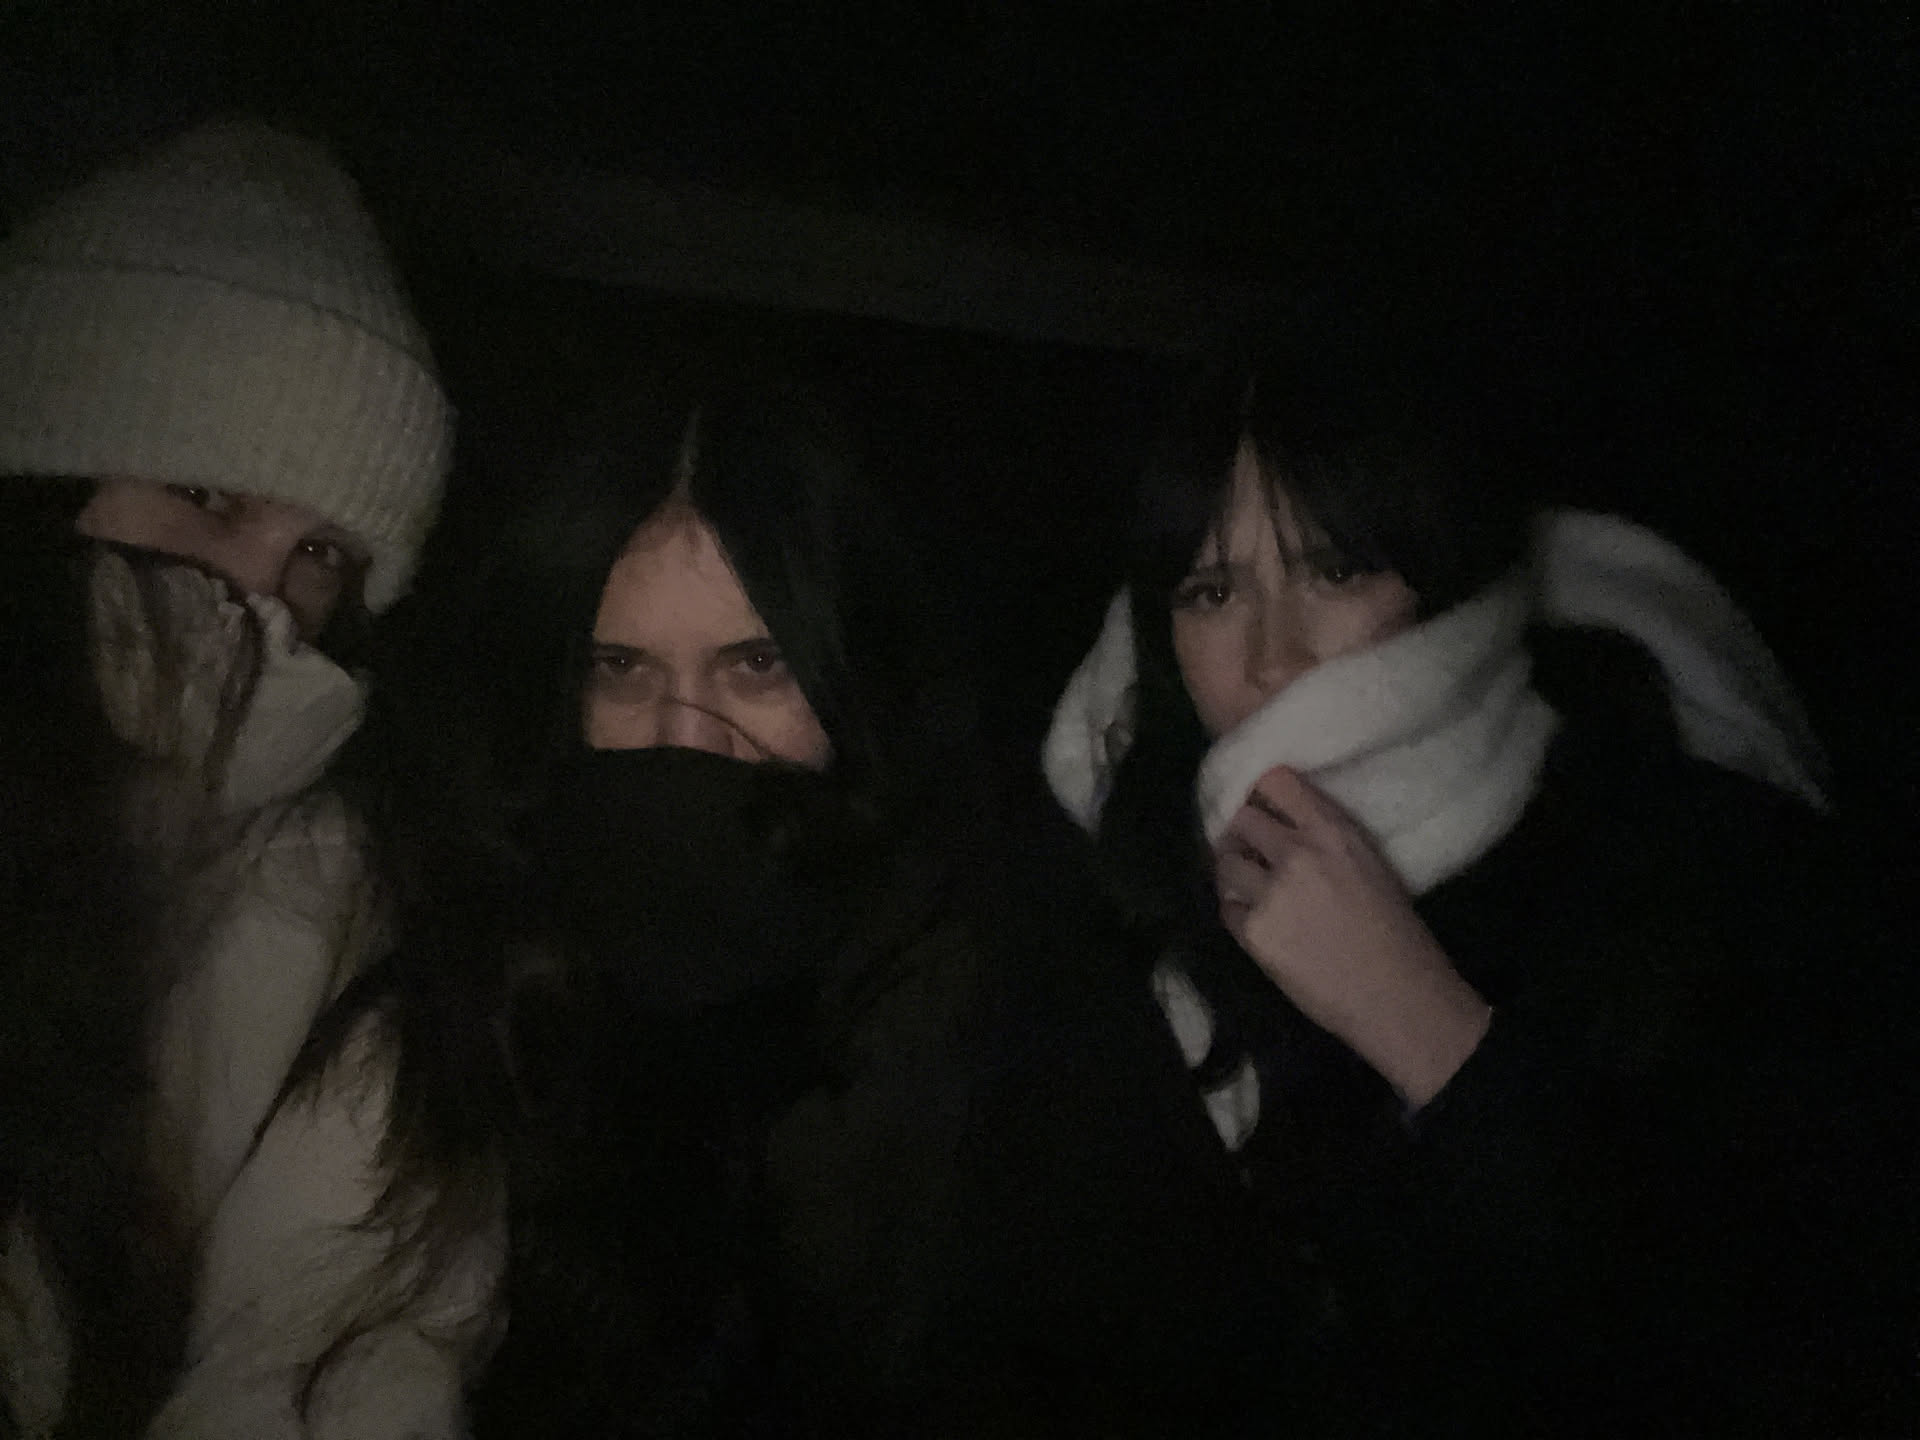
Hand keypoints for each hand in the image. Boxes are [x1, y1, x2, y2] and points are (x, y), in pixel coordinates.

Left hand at [1214, 766, 1492, 1108]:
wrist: (1396, 995)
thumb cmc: (1397, 932)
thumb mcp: (1370, 863)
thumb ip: (1326, 838)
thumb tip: (1288, 825)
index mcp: (1333, 832)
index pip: (1275, 781)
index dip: (1262, 792)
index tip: (1262, 806)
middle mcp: (1297, 853)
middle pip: (1241, 819)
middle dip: (1241, 833)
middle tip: (1249, 850)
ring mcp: (1271, 892)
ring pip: (1224, 862)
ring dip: (1233, 872)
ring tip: (1247, 887)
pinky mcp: (1254, 932)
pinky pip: (1226, 908)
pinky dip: (1237, 912)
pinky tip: (1257, 922)